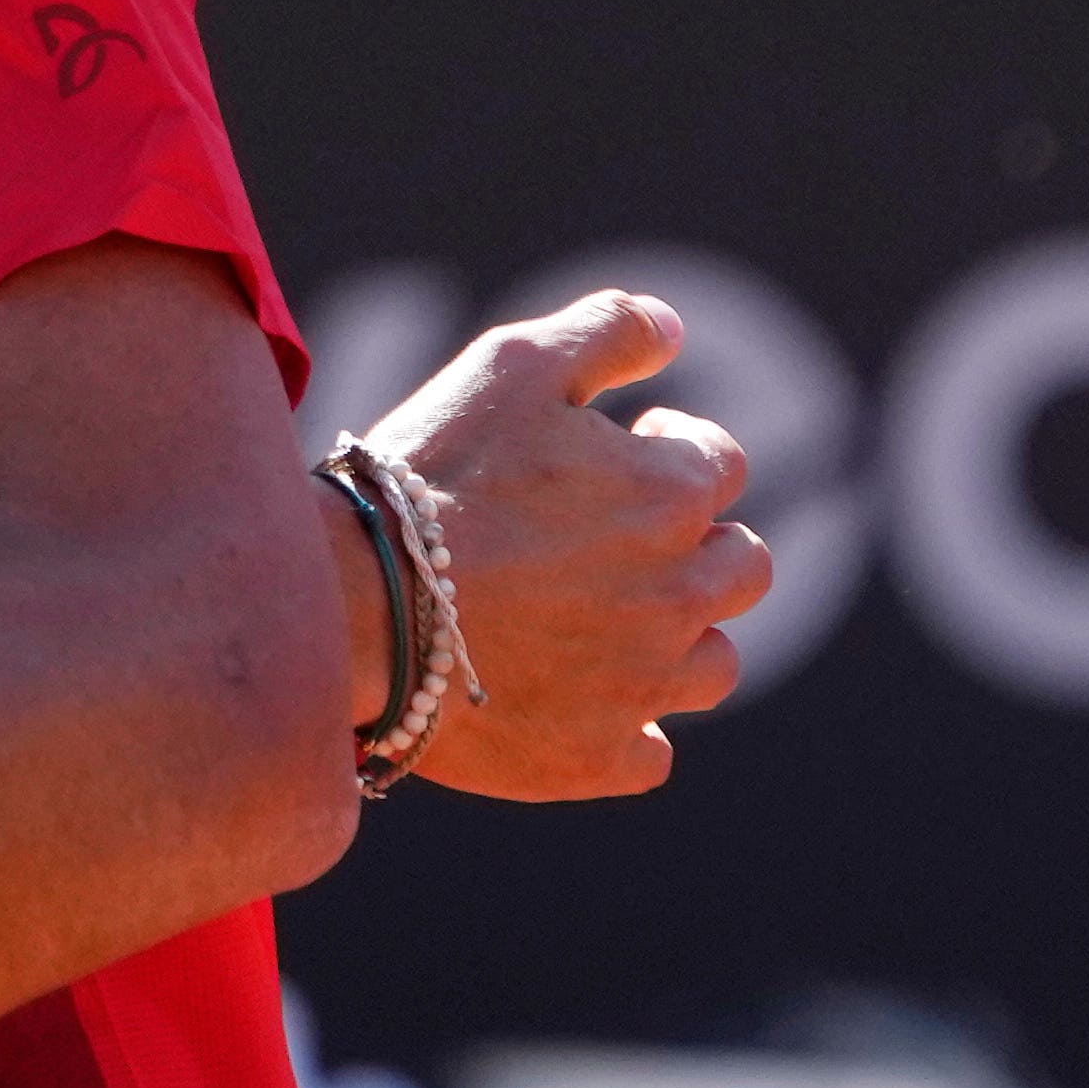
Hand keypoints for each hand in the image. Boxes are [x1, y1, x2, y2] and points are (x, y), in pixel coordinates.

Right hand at [369, 290, 767, 800]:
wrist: (345, 604)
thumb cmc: (427, 476)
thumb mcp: (511, 363)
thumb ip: (607, 331)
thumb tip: (677, 330)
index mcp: (672, 493)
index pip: (720, 464)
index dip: (667, 450)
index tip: (609, 455)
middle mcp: (681, 591)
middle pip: (743, 567)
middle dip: (693, 544)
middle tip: (607, 539)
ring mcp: (643, 683)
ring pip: (712, 664)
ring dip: (675, 638)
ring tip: (596, 622)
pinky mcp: (597, 757)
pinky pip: (651, 753)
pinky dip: (626, 728)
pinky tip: (573, 701)